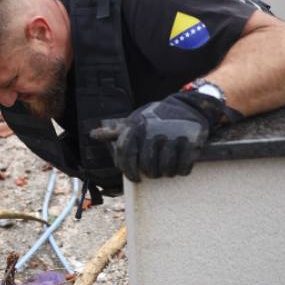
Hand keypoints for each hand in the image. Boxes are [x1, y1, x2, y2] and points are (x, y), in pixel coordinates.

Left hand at [92, 92, 239, 181]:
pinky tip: (178, 169)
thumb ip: (116, 131)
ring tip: (165, 171)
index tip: (134, 178)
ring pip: (165, 168)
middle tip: (153, 173)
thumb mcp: (134, 120)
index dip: (128, 169)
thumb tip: (93, 135)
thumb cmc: (155, 118)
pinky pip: (183, 166)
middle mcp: (153, 132)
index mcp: (137, 127)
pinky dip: (180, 171)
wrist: (186, 106)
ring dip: (165, 173)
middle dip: (150, 173)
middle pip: (147, 165)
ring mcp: (173, 137)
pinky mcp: (191, 142)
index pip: (125, 153)